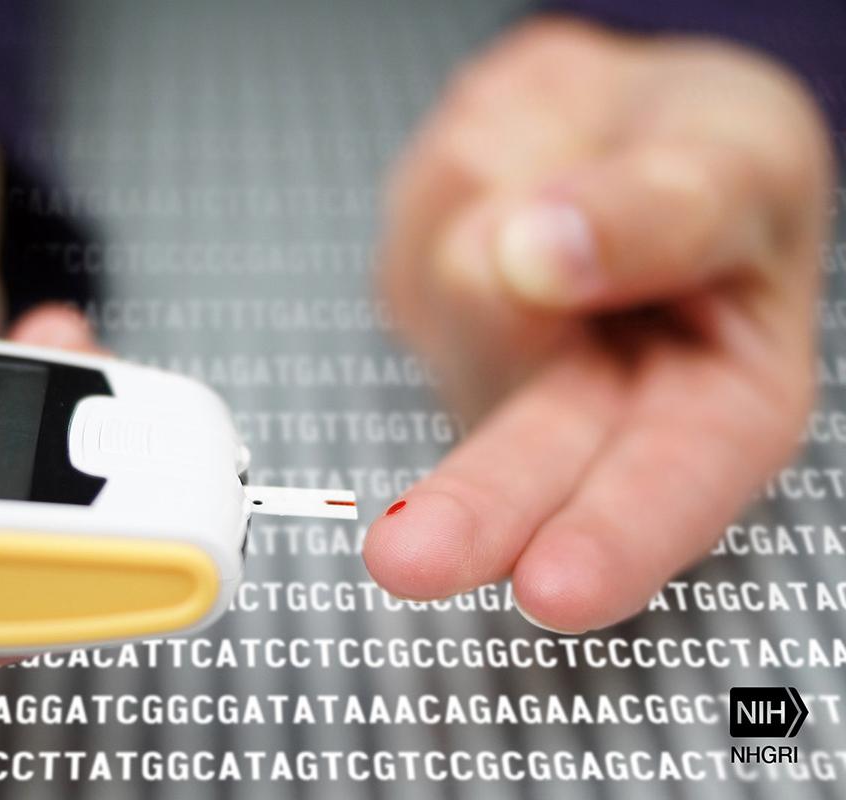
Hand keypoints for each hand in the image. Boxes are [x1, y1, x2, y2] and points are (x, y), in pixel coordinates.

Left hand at [365, 19, 832, 632]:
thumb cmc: (714, 157)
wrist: (623, 119)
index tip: (553, 586)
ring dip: (503, 210)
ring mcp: (505, 374)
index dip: (615, 539)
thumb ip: (662, 211)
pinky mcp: (435, 324)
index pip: (675, 486)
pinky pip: (417, 242)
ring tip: (568, 166)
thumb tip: (537, 255)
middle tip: (408, 560)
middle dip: (473, 511)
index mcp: (726, 403)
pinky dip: (460, 183)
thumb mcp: (739, 159)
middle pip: (529, 471)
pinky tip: (511, 181)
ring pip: (460, 299)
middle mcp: (604, 414)